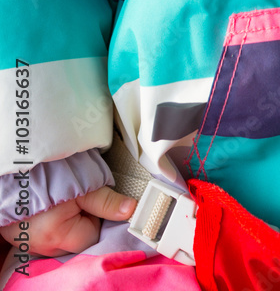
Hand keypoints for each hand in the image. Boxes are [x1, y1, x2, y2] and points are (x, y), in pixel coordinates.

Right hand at [0, 186, 135, 256]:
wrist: (12, 170)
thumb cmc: (45, 176)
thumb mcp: (82, 185)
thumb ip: (106, 201)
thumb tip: (130, 210)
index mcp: (59, 236)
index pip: (94, 234)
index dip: (98, 213)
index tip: (93, 196)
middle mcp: (44, 245)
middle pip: (78, 238)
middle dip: (83, 218)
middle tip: (76, 194)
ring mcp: (32, 242)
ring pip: (63, 236)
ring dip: (67, 219)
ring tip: (61, 196)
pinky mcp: (23, 235)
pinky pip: (46, 233)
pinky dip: (51, 220)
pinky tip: (49, 204)